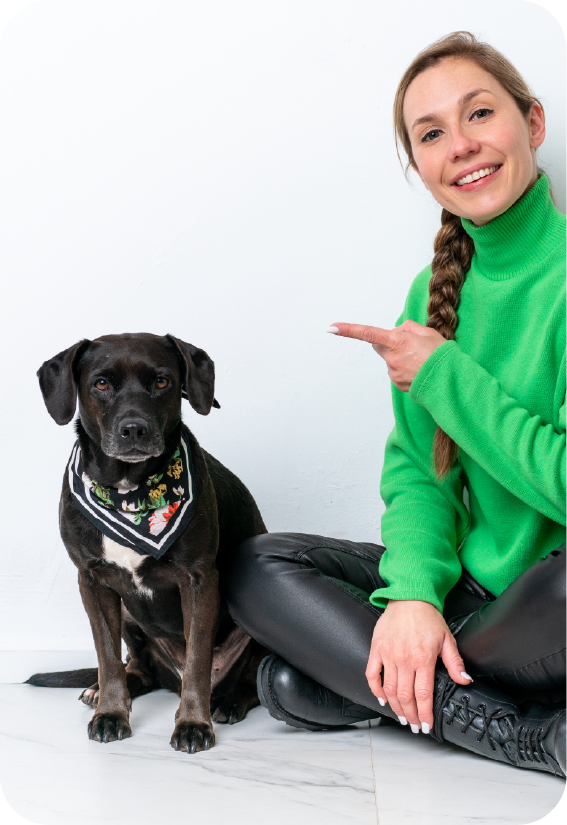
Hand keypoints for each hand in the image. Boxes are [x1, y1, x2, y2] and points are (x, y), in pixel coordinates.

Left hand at [328, 320, 445, 391]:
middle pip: (379, 345)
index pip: (368, 333)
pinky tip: (418, 369)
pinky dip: (405, 368)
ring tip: (420, 359)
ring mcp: (393, 373)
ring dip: (400, 356)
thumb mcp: (427, 332)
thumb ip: (407, 328)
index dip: (348, 330)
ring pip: (390, 359)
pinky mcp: (397, 384)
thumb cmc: (441, 354)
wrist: (450, 381)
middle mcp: (392, 358)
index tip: (331, 327)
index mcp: (397, 342)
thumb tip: (395, 331)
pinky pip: (396, 371)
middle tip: (409, 343)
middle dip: (387, 342)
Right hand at [365, 600, 471, 732]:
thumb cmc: (428, 618)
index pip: (423, 694)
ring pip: (389, 689)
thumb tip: (465, 681)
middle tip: (413, 726)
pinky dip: (376, 689)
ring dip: (395, 707)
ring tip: (401, 717)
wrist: (409, 597)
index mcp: (423, 658)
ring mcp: (388, 654)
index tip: (426, 726)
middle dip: (410, 715)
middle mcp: (404, 659)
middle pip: (405, 695)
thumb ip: (455, 663)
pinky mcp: (376, 648)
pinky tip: (383, 699)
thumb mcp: (447, 639)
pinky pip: (372, 674)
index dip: (424, 713)